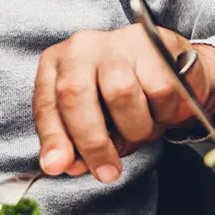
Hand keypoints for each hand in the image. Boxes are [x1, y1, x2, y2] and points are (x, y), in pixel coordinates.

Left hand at [33, 26, 214, 182]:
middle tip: (107, 172)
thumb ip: (74, 142)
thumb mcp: (89, 117)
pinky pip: (159, 90)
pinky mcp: (154, 44)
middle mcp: (81, 48)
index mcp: (55, 66)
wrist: (167, 63)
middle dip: (92, 142)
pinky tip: (161, 111)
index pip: (46, 105)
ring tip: (140, 131)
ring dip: (135, 129)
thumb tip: (67, 166)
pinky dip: (164, 113)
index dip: (52, 138)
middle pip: (76, 95)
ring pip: (121, 94)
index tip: (57, 166)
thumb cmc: (118, 94)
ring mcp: (116, 42)